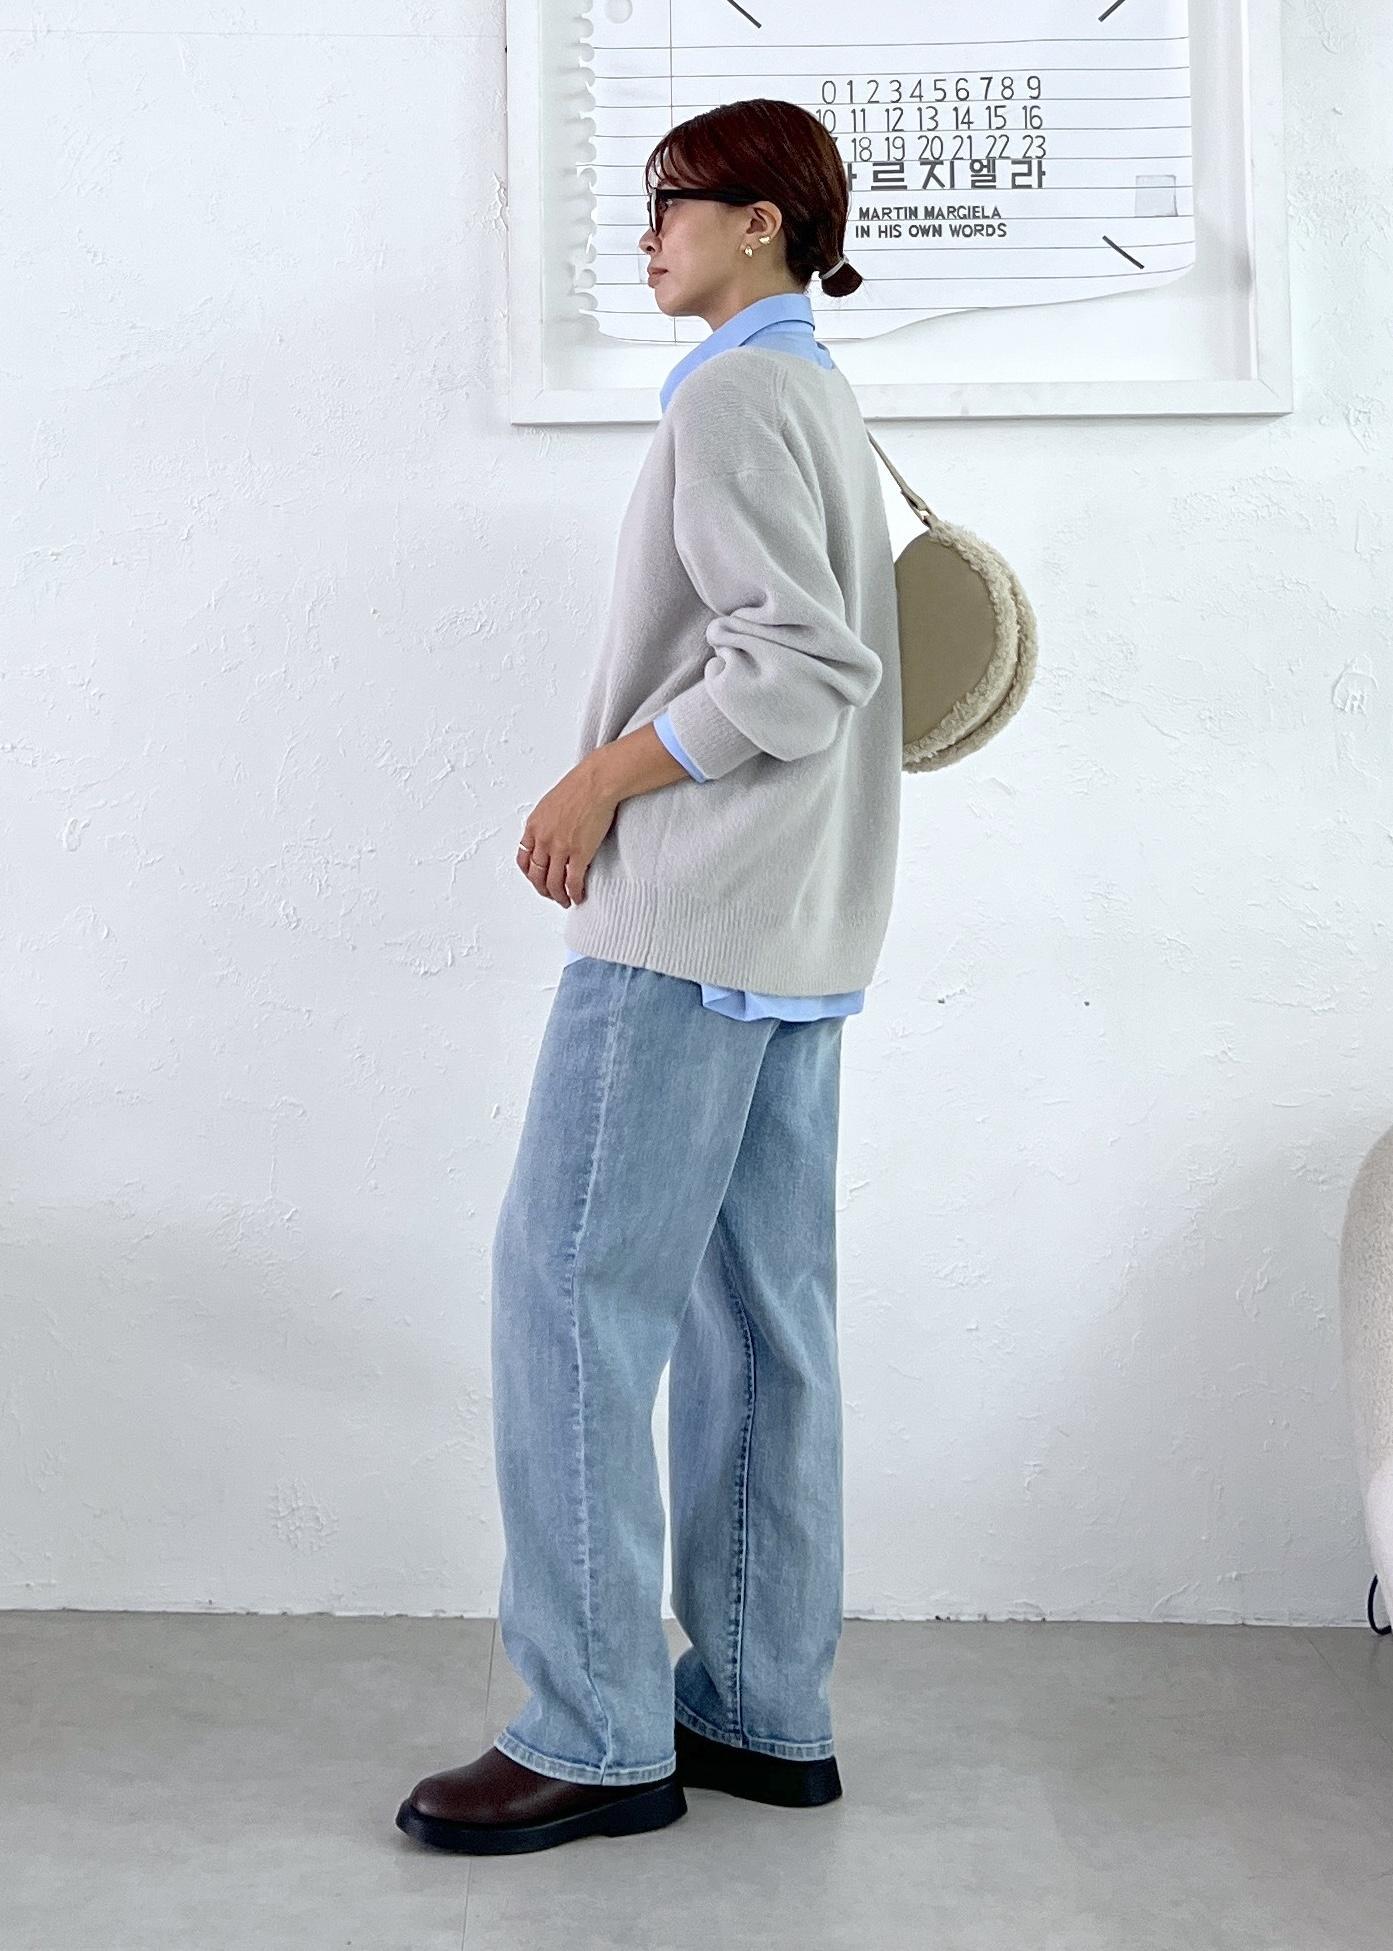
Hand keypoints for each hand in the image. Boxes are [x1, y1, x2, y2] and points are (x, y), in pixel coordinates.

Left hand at [516, 759, 617, 907]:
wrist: (596, 782)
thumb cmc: (579, 786)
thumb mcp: (551, 803)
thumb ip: (546, 822)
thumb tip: (551, 835)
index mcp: (534, 826)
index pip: (524, 859)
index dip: (530, 874)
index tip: (537, 879)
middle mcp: (543, 839)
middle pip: (536, 875)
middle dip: (543, 889)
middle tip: (551, 894)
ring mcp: (560, 848)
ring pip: (553, 883)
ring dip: (558, 896)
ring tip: (565, 901)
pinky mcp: (579, 853)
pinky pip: (573, 881)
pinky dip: (574, 893)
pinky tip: (578, 897)